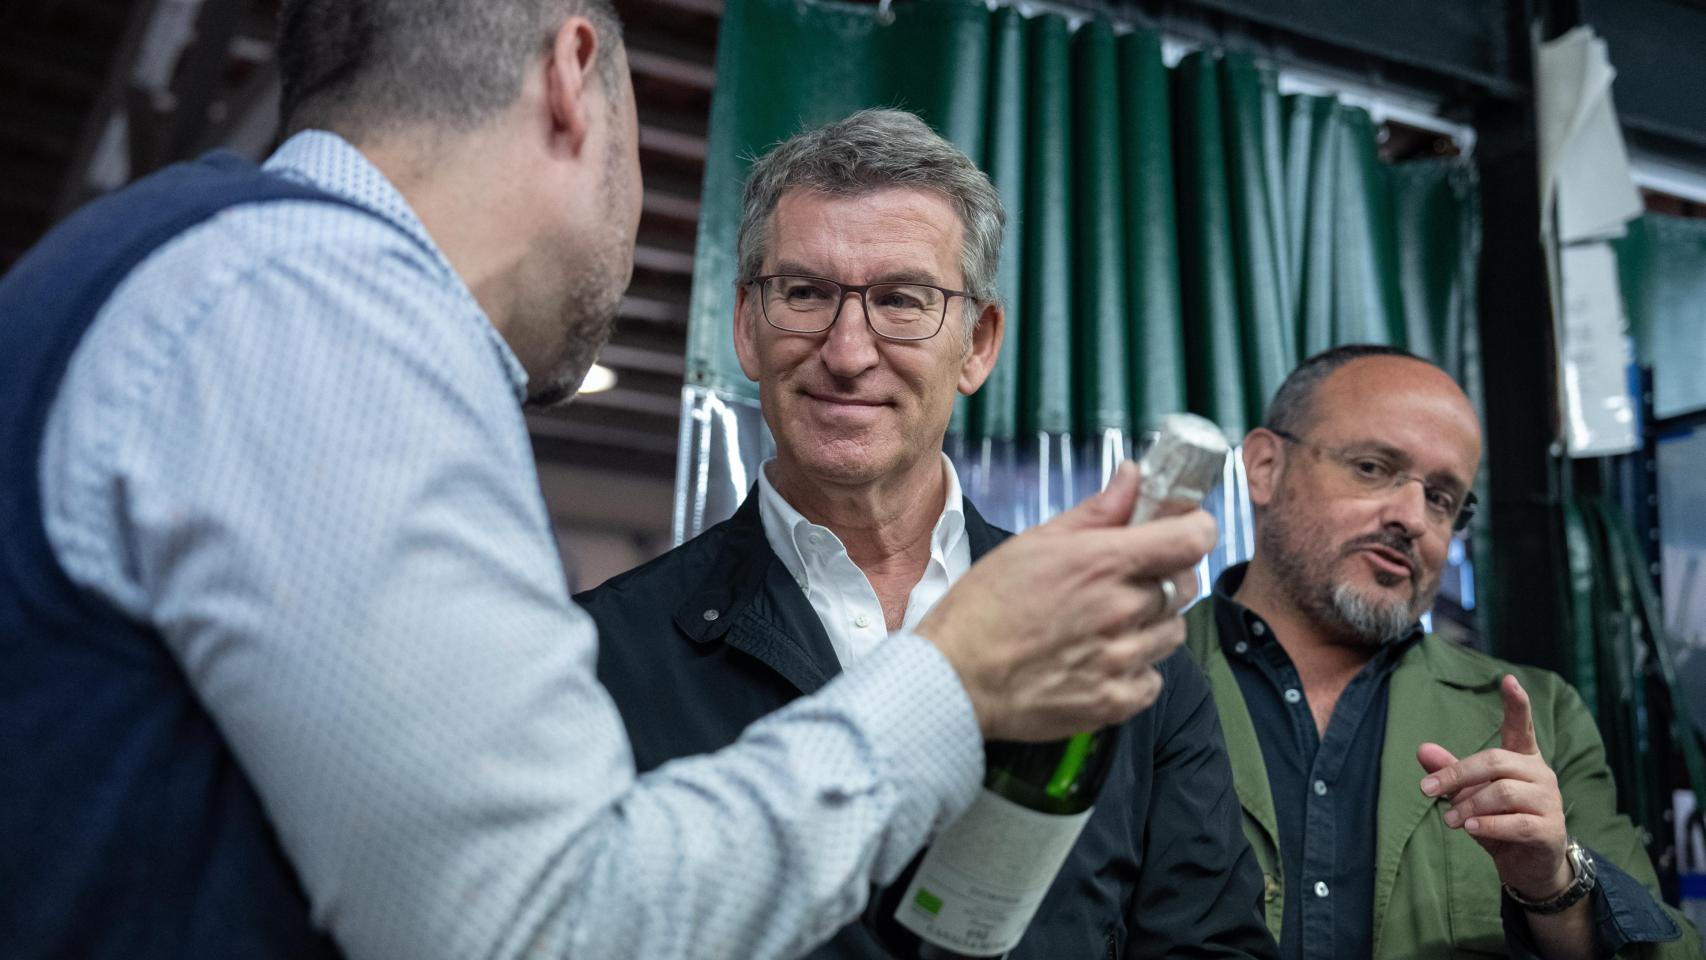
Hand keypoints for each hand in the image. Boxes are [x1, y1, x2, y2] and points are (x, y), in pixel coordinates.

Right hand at [917, 461, 1213, 741]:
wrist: (954, 677)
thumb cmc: (984, 607)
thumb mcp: (1035, 543)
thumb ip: (1096, 511)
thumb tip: (1133, 476)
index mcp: (1103, 562)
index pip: (1194, 538)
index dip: (1194, 528)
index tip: (1181, 530)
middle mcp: (1121, 610)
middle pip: (1184, 586)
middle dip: (1161, 578)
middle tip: (1123, 582)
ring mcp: (1121, 659)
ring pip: (1172, 633)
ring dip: (1150, 625)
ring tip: (1105, 625)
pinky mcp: (1115, 702)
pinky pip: (1153, 679)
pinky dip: (1135, 669)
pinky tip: (1098, 660)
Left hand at [1417, 675, 1571, 900]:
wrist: (1530, 866)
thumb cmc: (1499, 820)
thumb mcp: (1470, 794)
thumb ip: (1450, 771)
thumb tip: (1422, 749)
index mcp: (1522, 759)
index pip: (1521, 727)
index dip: (1517, 704)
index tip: (1509, 680)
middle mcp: (1540, 774)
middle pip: (1495, 761)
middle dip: (1456, 774)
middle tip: (1426, 790)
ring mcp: (1549, 801)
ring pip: (1503, 792)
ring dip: (1469, 805)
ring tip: (1450, 819)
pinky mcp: (1551, 830)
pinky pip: (1517, 823)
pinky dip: (1489, 824)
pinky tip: (1470, 828)